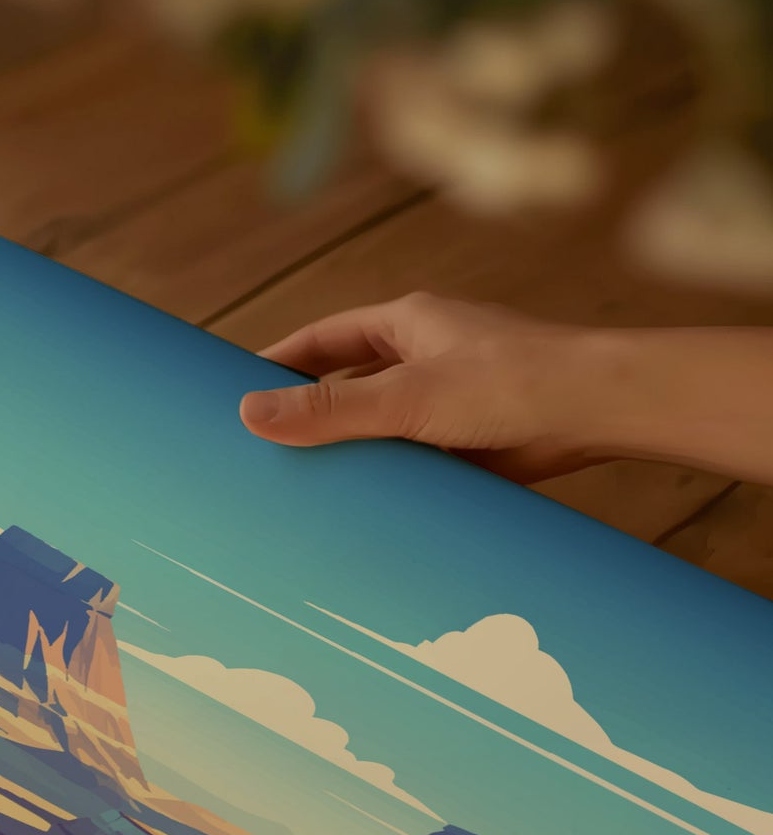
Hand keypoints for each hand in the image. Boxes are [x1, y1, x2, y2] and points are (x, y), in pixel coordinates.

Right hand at [239, 292, 606, 481]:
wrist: (599, 412)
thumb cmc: (513, 382)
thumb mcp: (407, 396)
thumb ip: (329, 409)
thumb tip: (249, 414)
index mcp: (408, 324)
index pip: (323, 340)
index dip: (277, 363)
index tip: (235, 392)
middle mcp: (424, 358)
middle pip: (346, 385)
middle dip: (306, 414)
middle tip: (257, 450)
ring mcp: (446, 402)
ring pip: (377, 428)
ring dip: (346, 453)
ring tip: (296, 489)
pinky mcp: (466, 443)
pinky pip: (409, 461)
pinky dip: (383, 481)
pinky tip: (357, 509)